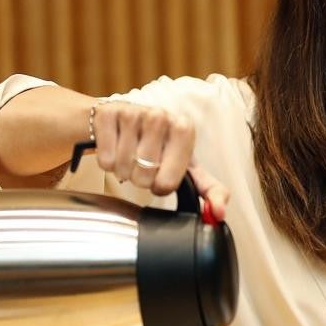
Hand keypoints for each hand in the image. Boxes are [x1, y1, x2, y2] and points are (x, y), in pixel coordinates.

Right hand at [91, 101, 229, 218]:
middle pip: (145, 177)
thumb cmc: (157, 145)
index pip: (170, 181)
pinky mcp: (107, 114)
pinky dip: (107, 162)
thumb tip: (219, 212)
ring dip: (123, 170)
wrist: (120, 120)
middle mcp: (161, 116)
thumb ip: (208, 189)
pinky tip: (114, 147)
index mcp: (184, 129)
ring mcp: (133, 112)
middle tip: (142, 164)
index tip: (161, 178)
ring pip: (124, 167)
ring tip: (128, 156)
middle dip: (141, 179)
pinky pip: (105, 159)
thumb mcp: (185, 164)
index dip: (162, 186)